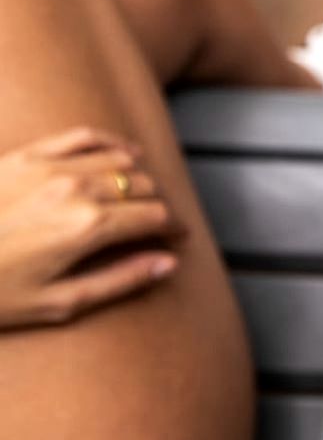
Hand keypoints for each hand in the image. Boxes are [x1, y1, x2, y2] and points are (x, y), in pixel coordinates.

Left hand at [0, 127, 181, 328]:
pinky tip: (122, 154)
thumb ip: (120, 281)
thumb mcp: (58, 304)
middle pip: (142, 187)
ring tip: (141, 195)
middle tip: (158, 225)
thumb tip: (168, 264)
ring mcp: (51, 167)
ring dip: (139, 177)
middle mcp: (76, 189)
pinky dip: (111, 143)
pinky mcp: (27, 156)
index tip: (177, 239)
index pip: (155, 217)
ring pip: (121, 160)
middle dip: (158, 206)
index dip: (174, 229)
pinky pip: (85, 136)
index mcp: (88, 228)